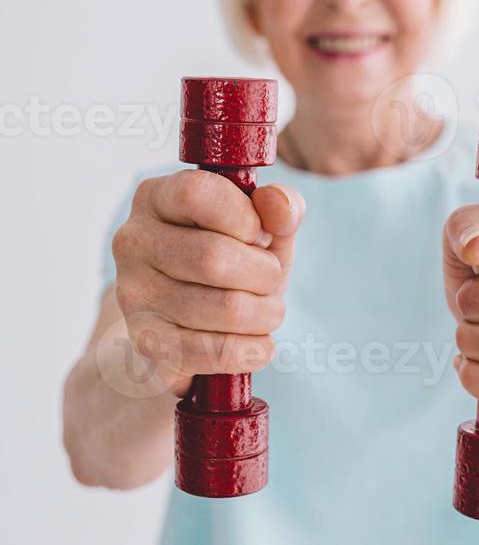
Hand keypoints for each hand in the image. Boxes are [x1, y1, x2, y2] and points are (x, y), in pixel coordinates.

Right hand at [111, 170, 304, 397]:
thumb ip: (279, 208)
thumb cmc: (231, 267)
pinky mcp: (147, 343)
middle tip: (270, 280)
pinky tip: (254, 343)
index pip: (197, 193)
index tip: (261, 235)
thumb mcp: (260, 231)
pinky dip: (253, 349)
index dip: (244, 217)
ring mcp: (133, 295)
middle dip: (265, 273)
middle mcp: (133, 241)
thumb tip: (280, 202)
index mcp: (156, 198)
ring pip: (226, 308)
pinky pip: (218, 351)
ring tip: (266, 311)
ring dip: (266, 314)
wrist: (187, 331)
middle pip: (214, 257)